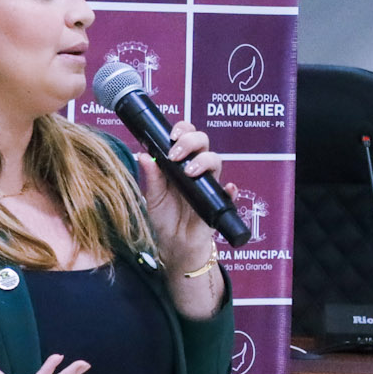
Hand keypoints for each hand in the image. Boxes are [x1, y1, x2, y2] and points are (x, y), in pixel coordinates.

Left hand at [140, 120, 224, 267]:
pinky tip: (226, 188)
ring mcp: (208, 184)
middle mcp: (196, 169)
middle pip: (203, 142)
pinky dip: (230, 189)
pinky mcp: (217, 202)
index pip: (186, 138)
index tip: (171, 136)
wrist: (174, 243)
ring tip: (189, 172)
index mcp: (179, 164)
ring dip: (204, 161)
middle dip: (191, 141)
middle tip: (175, 154)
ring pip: (216, 161)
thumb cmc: (164, 217)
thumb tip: (142, 154)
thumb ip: (151, 177)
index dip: (183, 130)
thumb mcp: (153, 197)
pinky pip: (230, 192)